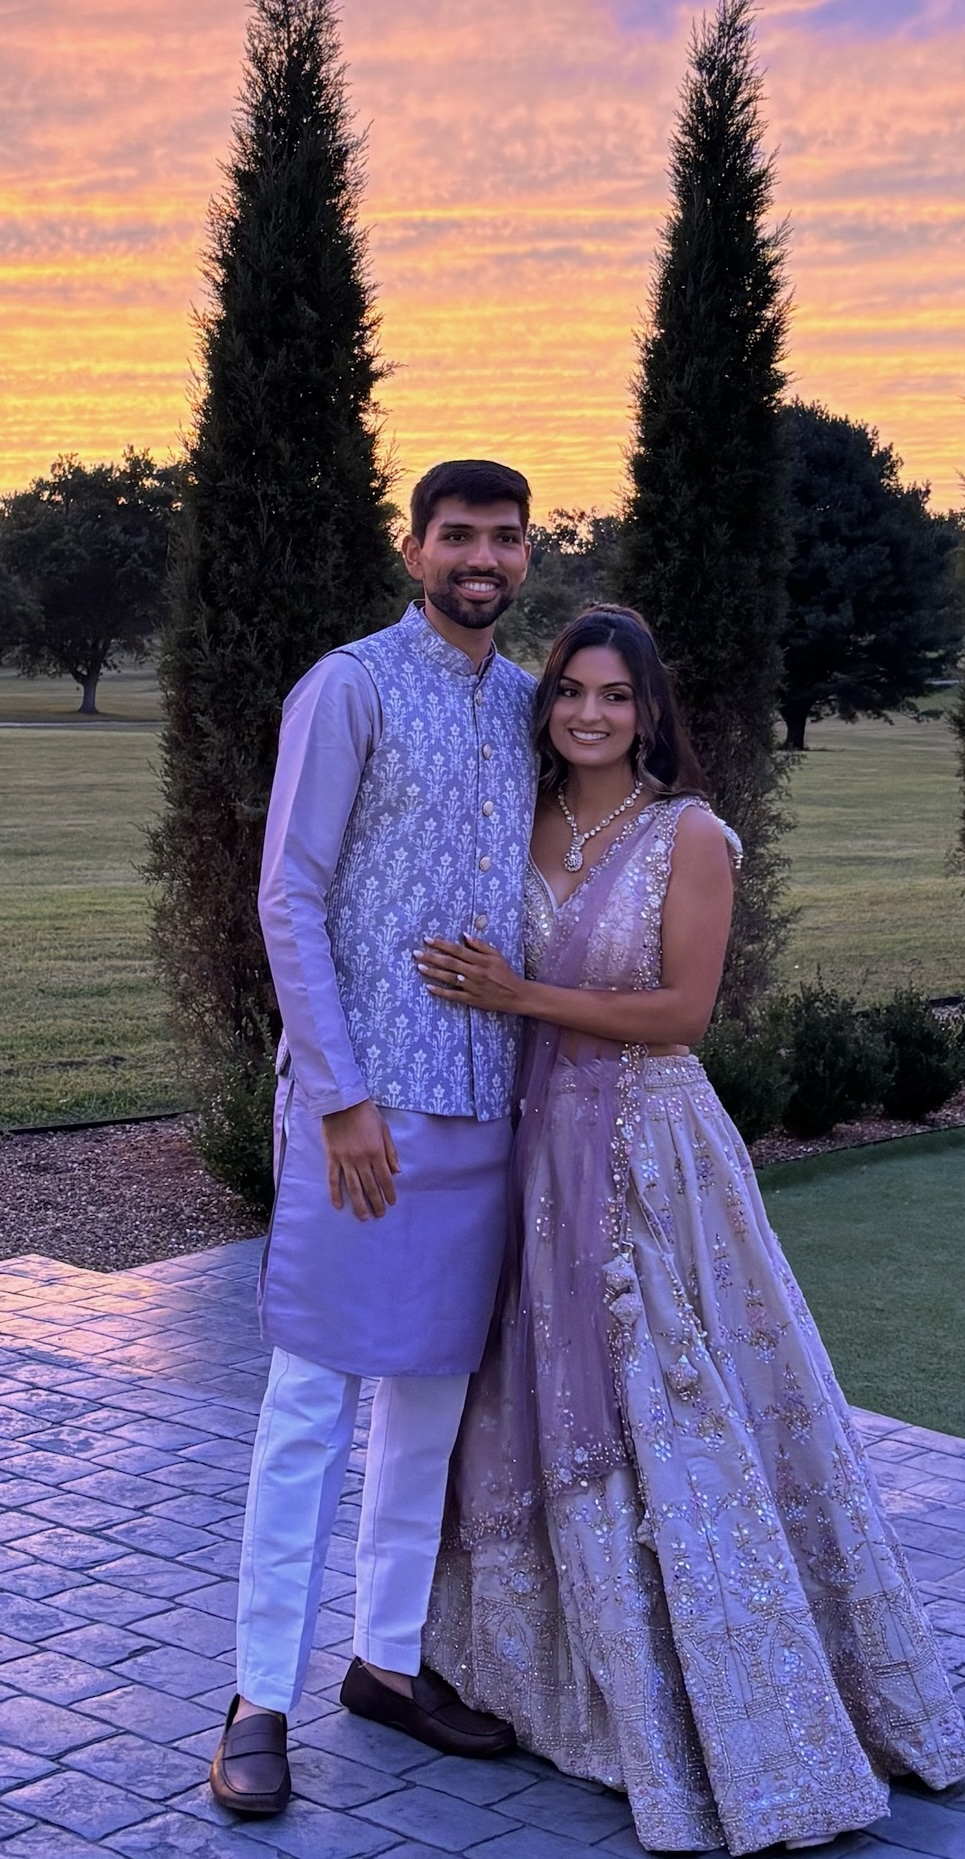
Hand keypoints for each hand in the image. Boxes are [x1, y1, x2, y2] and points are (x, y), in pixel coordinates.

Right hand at [322, 1100, 399, 1220]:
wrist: (343, 1102)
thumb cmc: (366, 1114)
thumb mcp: (384, 1130)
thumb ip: (390, 1152)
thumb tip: (397, 1172)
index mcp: (376, 1152)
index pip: (385, 1178)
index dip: (389, 1193)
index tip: (391, 1203)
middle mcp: (361, 1159)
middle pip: (370, 1186)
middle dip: (376, 1203)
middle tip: (379, 1215)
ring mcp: (345, 1159)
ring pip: (353, 1187)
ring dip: (359, 1204)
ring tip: (363, 1218)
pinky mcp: (332, 1157)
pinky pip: (333, 1179)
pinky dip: (335, 1193)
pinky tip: (338, 1205)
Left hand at [413, 936, 524, 1014]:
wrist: (516, 995)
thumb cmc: (505, 973)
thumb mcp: (496, 955)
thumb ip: (480, 945)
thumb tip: (464, 936)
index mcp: (481, 960)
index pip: (457, 950)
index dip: (442, 944)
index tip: (428, 939)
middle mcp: (475, 972)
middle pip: (450, 963)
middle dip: (432, 957)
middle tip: (416, 953)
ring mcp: (473, 986)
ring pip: (450, 978)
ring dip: (434, 973)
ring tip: (420, 967)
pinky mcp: (472, 999)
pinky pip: (454, 995)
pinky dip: (441, 991)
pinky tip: (429, 987)